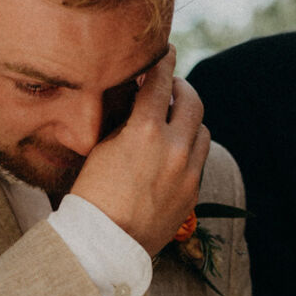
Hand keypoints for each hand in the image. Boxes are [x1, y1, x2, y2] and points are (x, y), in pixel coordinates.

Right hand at [70, 46, 209, 254]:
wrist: (105, 243)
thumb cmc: (92, 194)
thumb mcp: (103, 147)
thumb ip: (127, 120)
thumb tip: (140, 100)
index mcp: (146, 131)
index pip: (161, 82)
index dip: (164, 62)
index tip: (166, 52)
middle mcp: (174, 147)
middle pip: (193, 101)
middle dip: (182, 88)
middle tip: (171, 87)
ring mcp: (188, 171)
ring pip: (202, 130)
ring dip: (189, 120)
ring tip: (173, 122)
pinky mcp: (193, 191)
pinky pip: (199, 158)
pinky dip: (189, 148)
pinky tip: (172, 153)